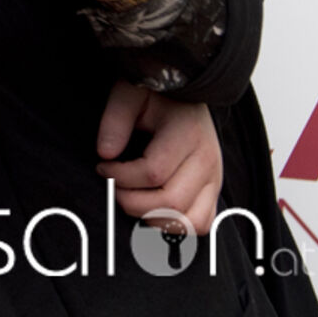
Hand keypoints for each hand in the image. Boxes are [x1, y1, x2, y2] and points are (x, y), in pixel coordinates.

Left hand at [96, 81, 221, 235]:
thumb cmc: (155, 94)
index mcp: (188, 134)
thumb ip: (115, 120)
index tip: (102, 167)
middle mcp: (207, 160)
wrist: (186, 91)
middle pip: (171, 202)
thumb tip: (105, 154)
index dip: (121, 176)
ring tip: (130, 198)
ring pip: (189, 220)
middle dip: (132, 201)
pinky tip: (150, 209)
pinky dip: (175, 225)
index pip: (153, 172)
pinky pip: (201, 222)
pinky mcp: (214, 190)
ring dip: (153, 218)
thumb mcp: (129, 94)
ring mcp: (215, 178)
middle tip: (112, 187)